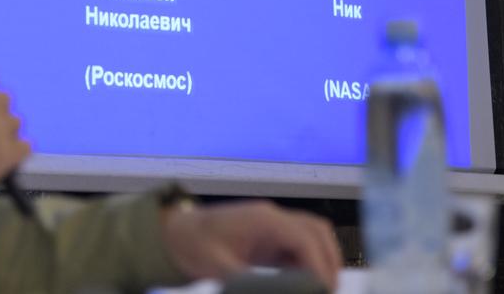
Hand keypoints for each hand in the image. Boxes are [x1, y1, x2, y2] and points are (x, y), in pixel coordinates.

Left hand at [160, 200, 341, 291]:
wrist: (173, 234)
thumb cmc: (191, 246)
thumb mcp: (216, 268)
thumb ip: (244, 282)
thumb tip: (273, 292)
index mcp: (262, 219)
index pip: (305, 237)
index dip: (320, 265)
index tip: (323, 289)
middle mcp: (272, 217)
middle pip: (316, 231)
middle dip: (329, 260)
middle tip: (328, 290)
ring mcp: (271, 225)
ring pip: (311, 235)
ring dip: (322, 259)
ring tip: (321, 288)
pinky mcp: (268, 236)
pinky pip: (298, 245)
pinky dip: (308, 262)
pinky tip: (304, 283)